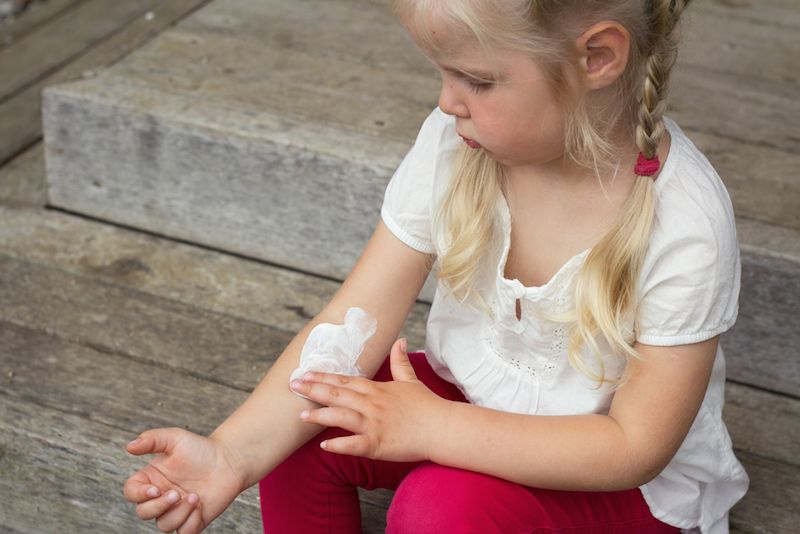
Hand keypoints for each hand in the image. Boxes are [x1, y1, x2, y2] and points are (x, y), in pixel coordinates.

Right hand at [123, 428, 244, 532]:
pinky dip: (190, 523)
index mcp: (152, 479)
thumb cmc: (200, 448)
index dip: (138, 495)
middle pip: (144, 513)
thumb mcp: (175, 438)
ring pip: (164, 525)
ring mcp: (176, 510)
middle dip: (158, 506)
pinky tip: (200, 507)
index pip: (132, 492)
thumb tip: (129, 446)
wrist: (229, 460)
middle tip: (176, 493)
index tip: (155, 489)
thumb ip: (152, 439)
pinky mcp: (193, 520)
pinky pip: (184, 532)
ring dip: (178, 513)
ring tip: (195, 497)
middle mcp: (161, 497)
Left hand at [290, 338, 451, 461]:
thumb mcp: (411, 380)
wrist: (442, 427)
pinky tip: (324, 446)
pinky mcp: (378, 444)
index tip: (305, 372)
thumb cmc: (426, 406)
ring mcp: (374, 424)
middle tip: (292, 384)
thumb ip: (400, 361)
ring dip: (320, 415)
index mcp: (377, 389)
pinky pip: (355, 445)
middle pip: (338, 394)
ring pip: (342, 417)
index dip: (324, 376)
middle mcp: (372, 404)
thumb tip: (400, 340)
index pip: (345, 380)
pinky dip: (339, 445)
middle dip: (313, 389)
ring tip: (301, 414)